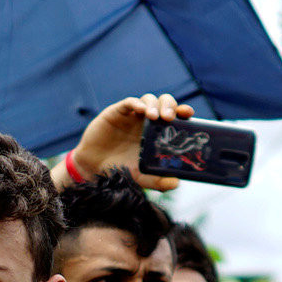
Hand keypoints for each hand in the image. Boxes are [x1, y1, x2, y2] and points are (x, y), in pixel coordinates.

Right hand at [64, 94, 193, 191]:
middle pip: (165, 103)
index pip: (176, 117)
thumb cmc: (121, 170)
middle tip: (169, 117)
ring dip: (154, 105)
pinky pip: (130, 102)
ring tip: (154, 117)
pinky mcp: (118, 112)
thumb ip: (157, 181)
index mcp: (159, 133)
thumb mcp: (141, 178)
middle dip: (170, 105)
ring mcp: (133, 115)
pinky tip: (140, 110)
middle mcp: (148, 121)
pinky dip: (136, 103)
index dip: (183, 112)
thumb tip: (176, 183)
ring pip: (149, 99)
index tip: (188, 114)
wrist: (94, 167)